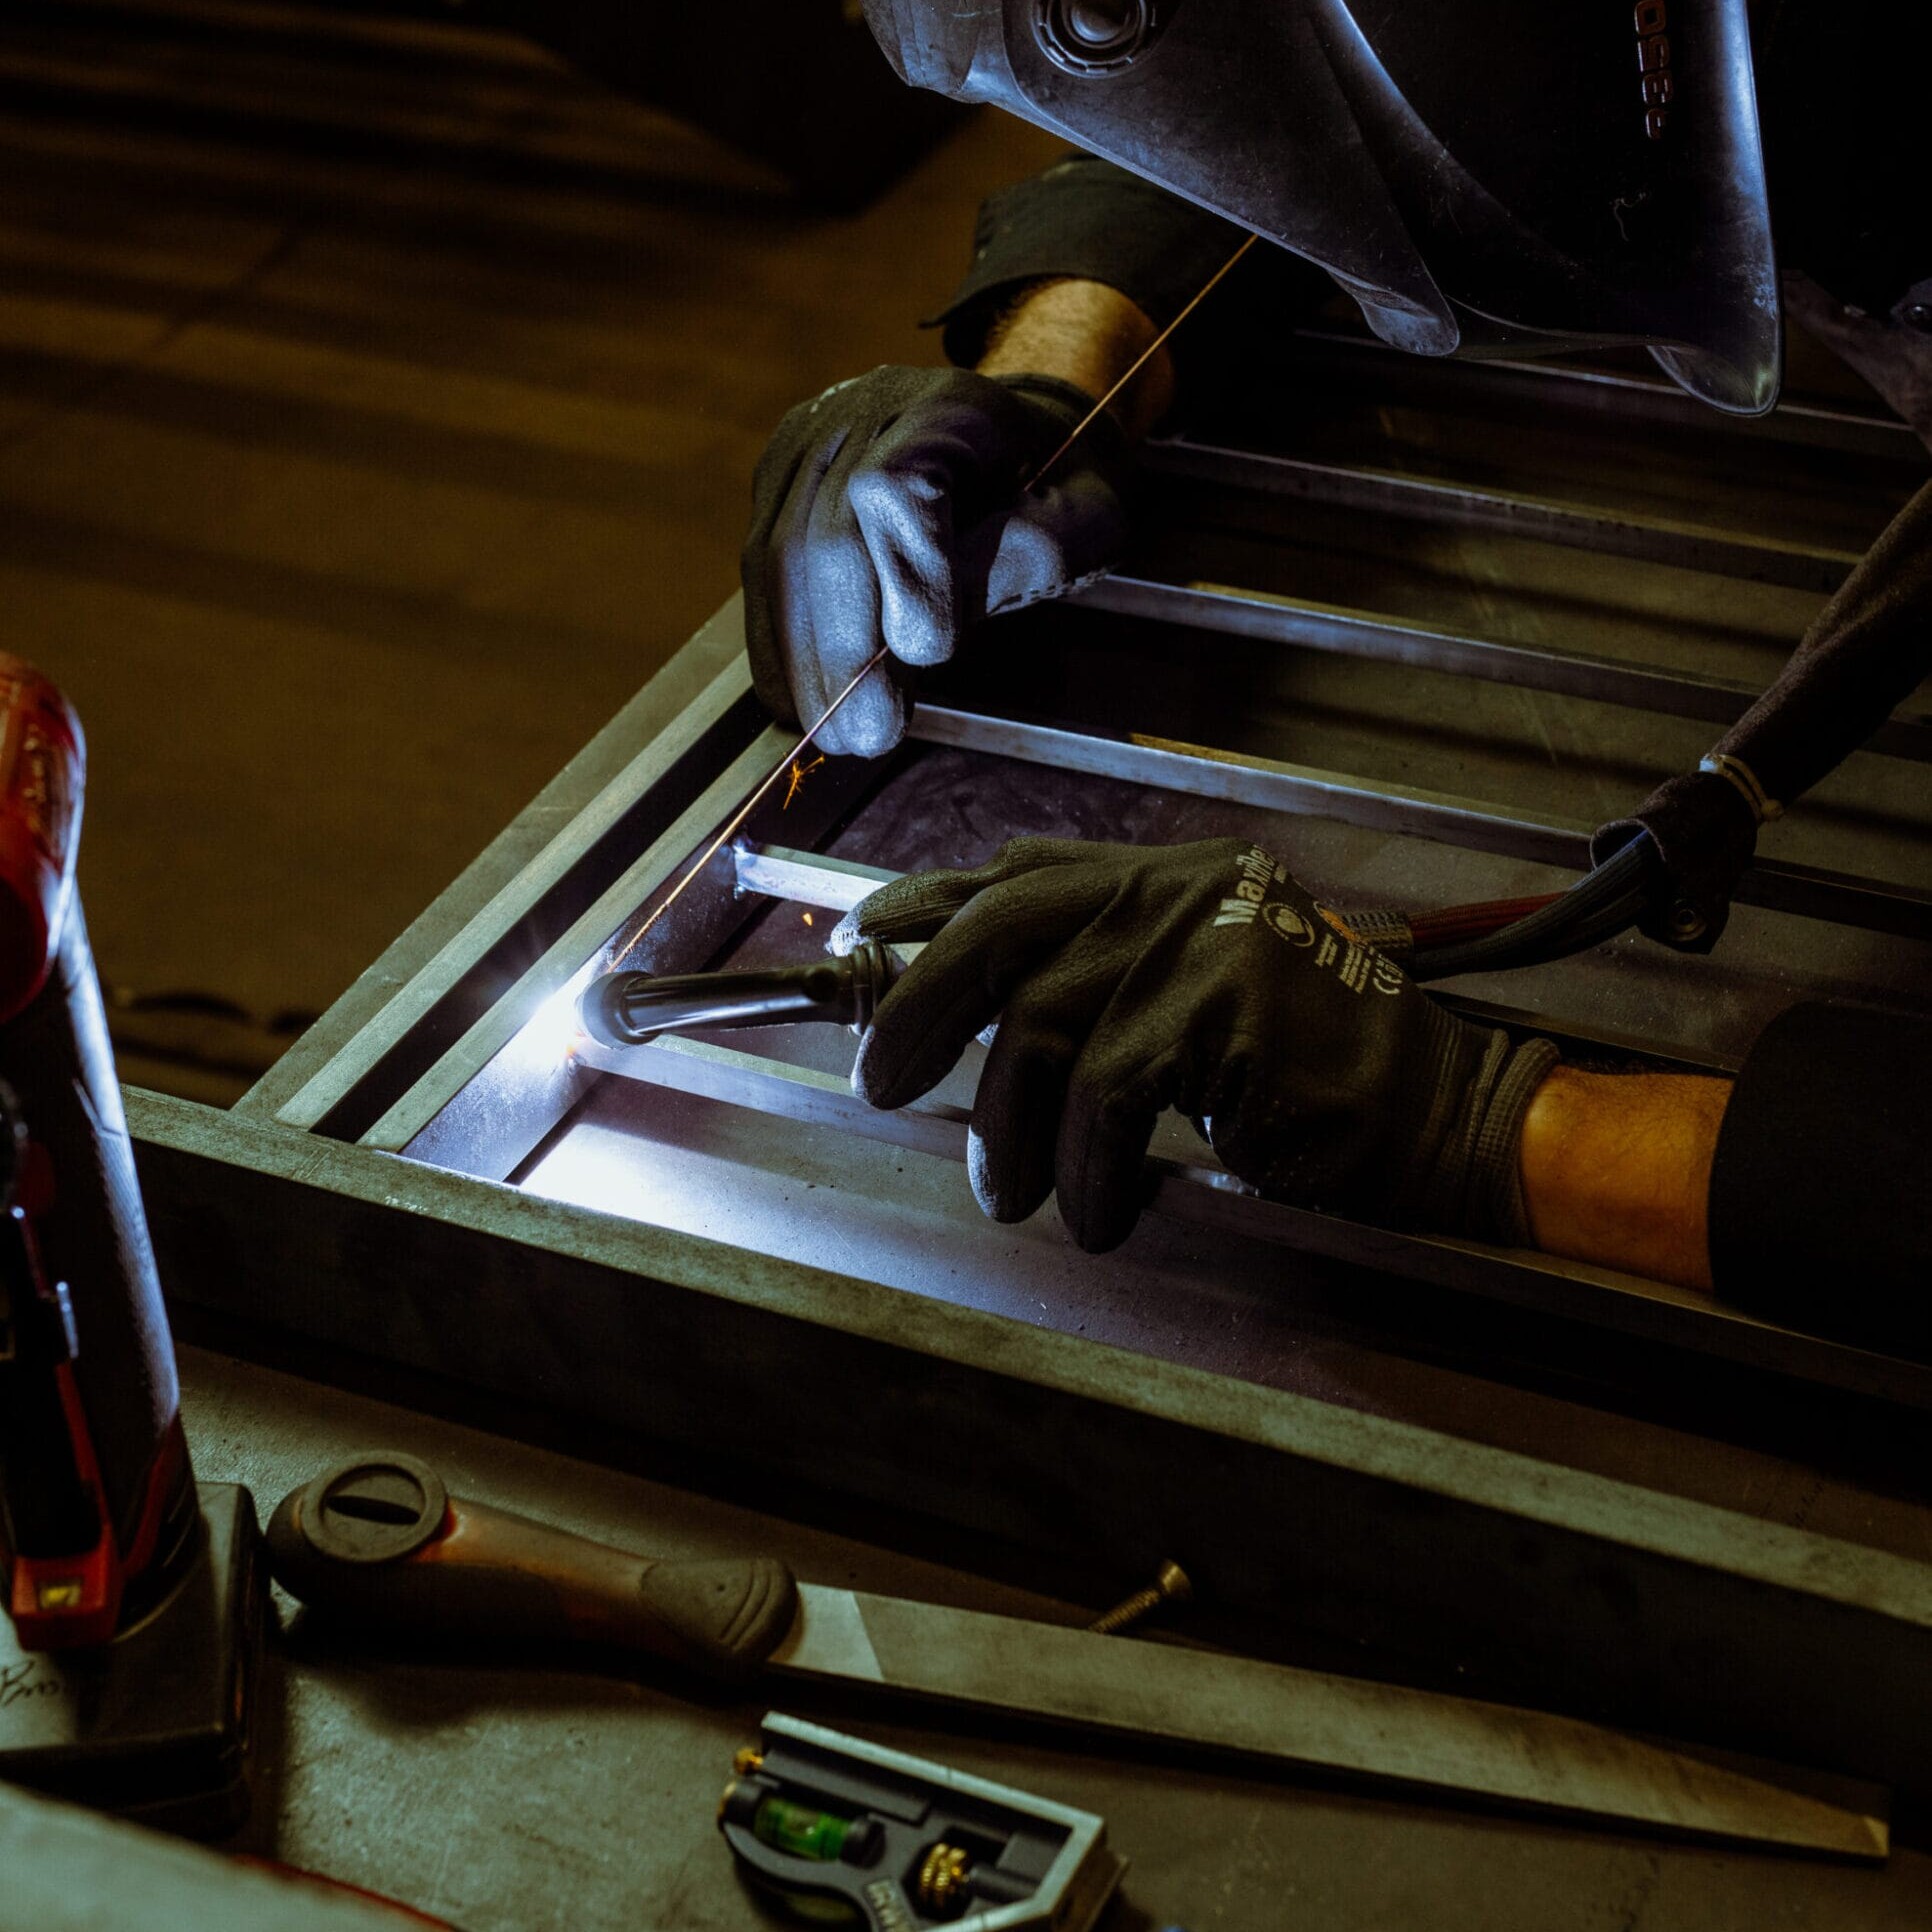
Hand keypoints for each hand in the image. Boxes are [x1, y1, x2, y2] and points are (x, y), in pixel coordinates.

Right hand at [741, 367, 1128, 756]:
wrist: (1018, 429)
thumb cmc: (1060, 484)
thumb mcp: (1087, 519)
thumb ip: (1025, 558)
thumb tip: (914, 633)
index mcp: (954, 407)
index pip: (897, 490)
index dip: (903, 576)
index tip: (928, 654)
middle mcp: (866, 412)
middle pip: (823, 536)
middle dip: (842, 651)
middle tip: (868, 734)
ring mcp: (811, 442)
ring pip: (779, 559)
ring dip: (802, 660)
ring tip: (835, 734)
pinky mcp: (781, 479)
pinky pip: (761, 568)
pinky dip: (779, 642)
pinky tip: (800, 699)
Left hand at [832, 838, 1559, 1252]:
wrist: (1439, 1111)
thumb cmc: (1312, 1075)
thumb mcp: (1199, 1001)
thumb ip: (1104, 984)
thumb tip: (976, 1019)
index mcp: (1171, 877)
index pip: (1022, 872)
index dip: (930, 903)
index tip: (864, 935)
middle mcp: (1181, 888)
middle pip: (1004, 927)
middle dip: (920, 1006)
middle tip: (880, 1083)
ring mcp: (1205, 939)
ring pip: (1042, 1024)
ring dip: (1007, 1128)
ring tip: (1007, 1193)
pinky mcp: (1225, 1007)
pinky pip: (1105, 1095)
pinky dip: (1083, 1168)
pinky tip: (1099, 1212)